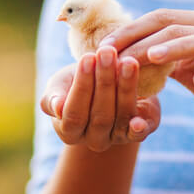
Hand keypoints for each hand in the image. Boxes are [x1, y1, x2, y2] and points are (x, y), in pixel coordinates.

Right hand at [40, 46, 160, 151]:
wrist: (106, 85)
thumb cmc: (76, 83)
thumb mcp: (60, 85)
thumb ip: (53, 96)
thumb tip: (57, 108)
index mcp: (69, 131)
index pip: (74, 114)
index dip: (81, 86)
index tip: (88, 57)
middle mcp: (93, 140)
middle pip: (100, 116)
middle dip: (105, 82)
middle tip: (108, 53)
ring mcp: (116, 139)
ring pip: (121, 117)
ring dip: (126, 88)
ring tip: (128, 62)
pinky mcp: (137, 134)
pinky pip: (138, 135)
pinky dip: (139, 128)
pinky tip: (139, 120)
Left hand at [106, 9, 193, 137]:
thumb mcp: (182, 70)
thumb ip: (157, 59)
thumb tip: (117, 55)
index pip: (160, 18)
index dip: (131, 30)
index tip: (103, 46)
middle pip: (178, 26)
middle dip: (143, 39)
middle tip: (116, 55)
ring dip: (177, 48)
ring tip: (151, 58)